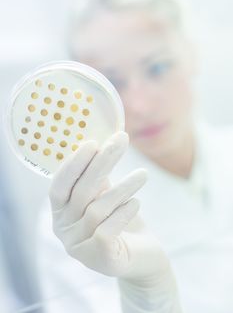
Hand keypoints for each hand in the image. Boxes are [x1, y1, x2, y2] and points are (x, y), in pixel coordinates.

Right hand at [49, 131, 147, 275]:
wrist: (142, 256)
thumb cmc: (120, 220)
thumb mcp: (105, 195)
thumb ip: (98, 178)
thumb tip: (103, 143)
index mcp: (61, 212)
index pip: (59, 186)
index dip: (74, 163)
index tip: (93, 142)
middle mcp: (64, 230)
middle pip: (81, 192)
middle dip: (103, 163)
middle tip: (121, 140)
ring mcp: (79, 247)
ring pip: (98, 209)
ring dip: (123, 187)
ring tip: (143, 174)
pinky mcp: (99, 259)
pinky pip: (109, 229)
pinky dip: (124, 212)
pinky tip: (136, 203)